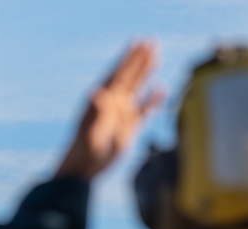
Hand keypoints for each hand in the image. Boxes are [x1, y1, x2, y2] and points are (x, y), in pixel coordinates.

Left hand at [55, 41, 163, 180]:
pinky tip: (162, 90)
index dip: (128, 58)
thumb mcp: (90, 131)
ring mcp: (121, 114)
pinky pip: (143, 109)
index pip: (119, 74)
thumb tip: (97, 93)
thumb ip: (95, 112)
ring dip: (146, 73)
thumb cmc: (85, 150)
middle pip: (129, 76)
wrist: (85, 167)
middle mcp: (113, 102)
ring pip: (137, 88)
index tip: (138, 42)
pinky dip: (153, 100)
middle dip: (139, 59)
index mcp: (104, 99)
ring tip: (156, 55)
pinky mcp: (129, 127)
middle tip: (151, 41)